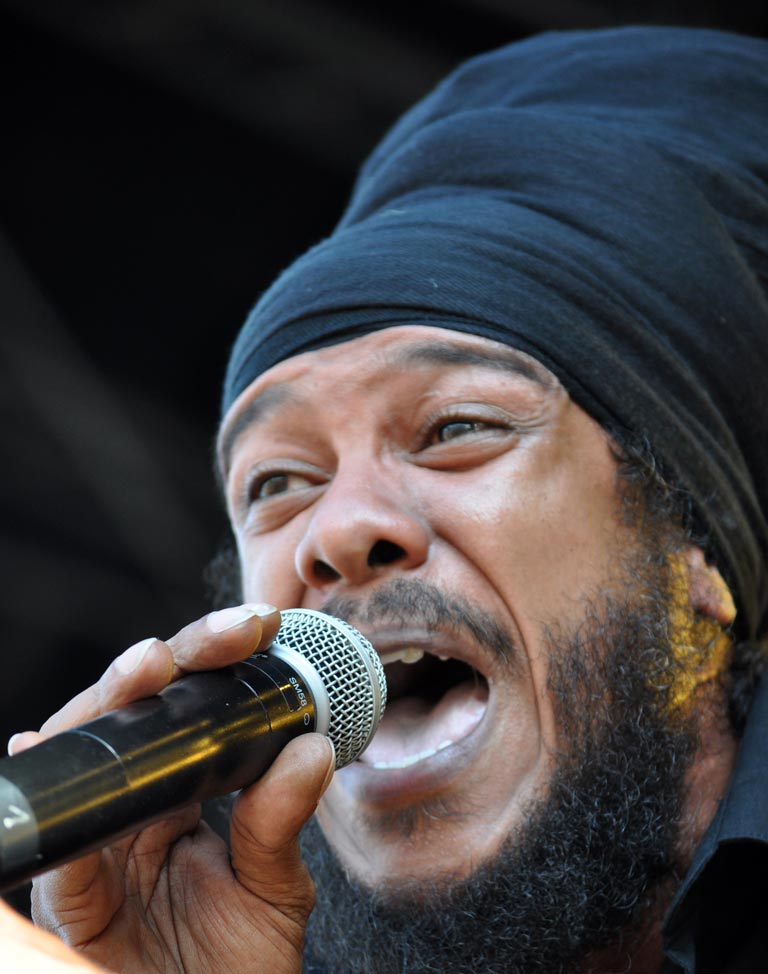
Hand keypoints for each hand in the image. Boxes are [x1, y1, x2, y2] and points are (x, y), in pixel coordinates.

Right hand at [9, 605, 335, 973]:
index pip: (191, 713)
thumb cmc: (237, 967)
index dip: (215, 661)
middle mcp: (137, 811)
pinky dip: (60, 807)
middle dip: (166, 661)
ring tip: (147, 668)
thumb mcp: (275, 889)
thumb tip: (311, 748)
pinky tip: (46, 752)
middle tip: (216, 635)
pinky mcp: (79, 905)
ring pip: (88, 763)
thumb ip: (281, 822)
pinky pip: (64, 854)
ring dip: (111, 708)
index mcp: (184, 797)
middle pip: (135, 718)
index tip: (260, 625)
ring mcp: (105, 849)